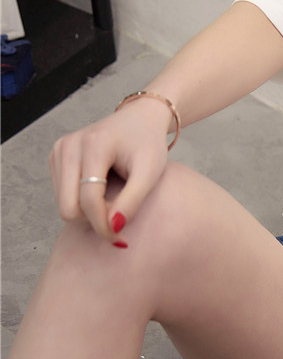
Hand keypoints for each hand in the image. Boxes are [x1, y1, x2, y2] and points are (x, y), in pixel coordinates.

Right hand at [48, 97, 172, 243]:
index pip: (89, 200)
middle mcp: (68, 145)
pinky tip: (102, 191)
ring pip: (63, 204)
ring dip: (87, 212)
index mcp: (93, 145)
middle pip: (68, 206)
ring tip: (114, 201)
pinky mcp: (56, 157)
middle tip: (118, 221)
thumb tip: (113, 228)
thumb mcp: (150, 172)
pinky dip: (82, 201)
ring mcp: (59, 150)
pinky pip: (62, 195)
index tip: (120, 239)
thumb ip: (133, 200)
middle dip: (93, 221)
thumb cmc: (148, 145)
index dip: (103, 225)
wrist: (139, 119)